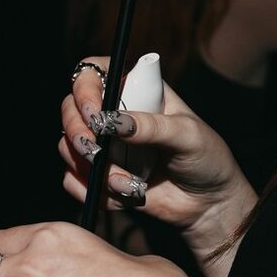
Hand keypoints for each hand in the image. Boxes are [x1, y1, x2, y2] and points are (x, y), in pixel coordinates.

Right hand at [63, 63, 254, 276]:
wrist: (209, 204)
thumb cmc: (206, 159)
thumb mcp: (188, 136)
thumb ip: (152, 126)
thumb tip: (112, 122)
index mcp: (137, 91)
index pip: (93, 72)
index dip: (85, 88)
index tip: (95, 114)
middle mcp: (114, 115)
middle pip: (70, 108)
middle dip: (77, 131)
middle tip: (96, 151)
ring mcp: (105, 145)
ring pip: (67, 146)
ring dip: (93, 168)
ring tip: (129, 182)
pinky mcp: (100, 175)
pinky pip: (74, 181)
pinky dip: (94, 191)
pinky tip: (126, 194)